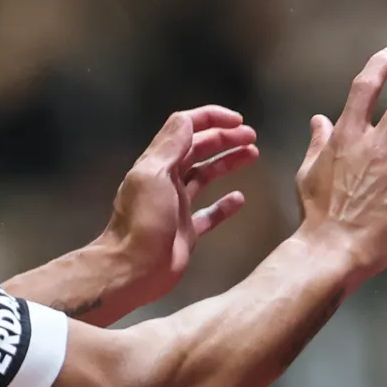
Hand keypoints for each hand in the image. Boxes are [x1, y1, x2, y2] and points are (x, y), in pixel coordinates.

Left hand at [88, 106, 261, 320]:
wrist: (133, 268)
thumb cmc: (143, 220)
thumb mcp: (152, 174)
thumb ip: (170, 145)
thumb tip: (188, 119)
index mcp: (158, 163)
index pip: (186, 128)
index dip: (212, 118)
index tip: (238, 121)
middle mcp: (167, 179)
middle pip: (199, 149)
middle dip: (226, 138)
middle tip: (252, 137)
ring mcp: (177, 204)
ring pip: (207, 175)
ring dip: (229, 162)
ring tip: (253, 155)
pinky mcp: (187, 229)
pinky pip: (210, 212)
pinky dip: (225, 204)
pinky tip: (240, 199)